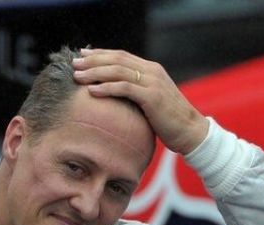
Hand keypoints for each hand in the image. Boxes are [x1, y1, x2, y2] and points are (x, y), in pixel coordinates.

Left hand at [72, 48, 208, 154]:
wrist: (190, 131)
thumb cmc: (167, 120)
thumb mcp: (150, 101)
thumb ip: (136, 92)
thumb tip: (115, 95)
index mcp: (151, 69)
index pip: (121, 55)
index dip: (100, 54)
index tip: (82, 56)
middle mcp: (152, 71)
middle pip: (117, 59)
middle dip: (93, 60)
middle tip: (74, 63)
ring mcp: (153, 82)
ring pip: (118, 71)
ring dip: (95, 72)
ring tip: (77, 76)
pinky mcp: (152, 96)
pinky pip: (125, 88)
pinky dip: (107, 88)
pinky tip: (91, 90)